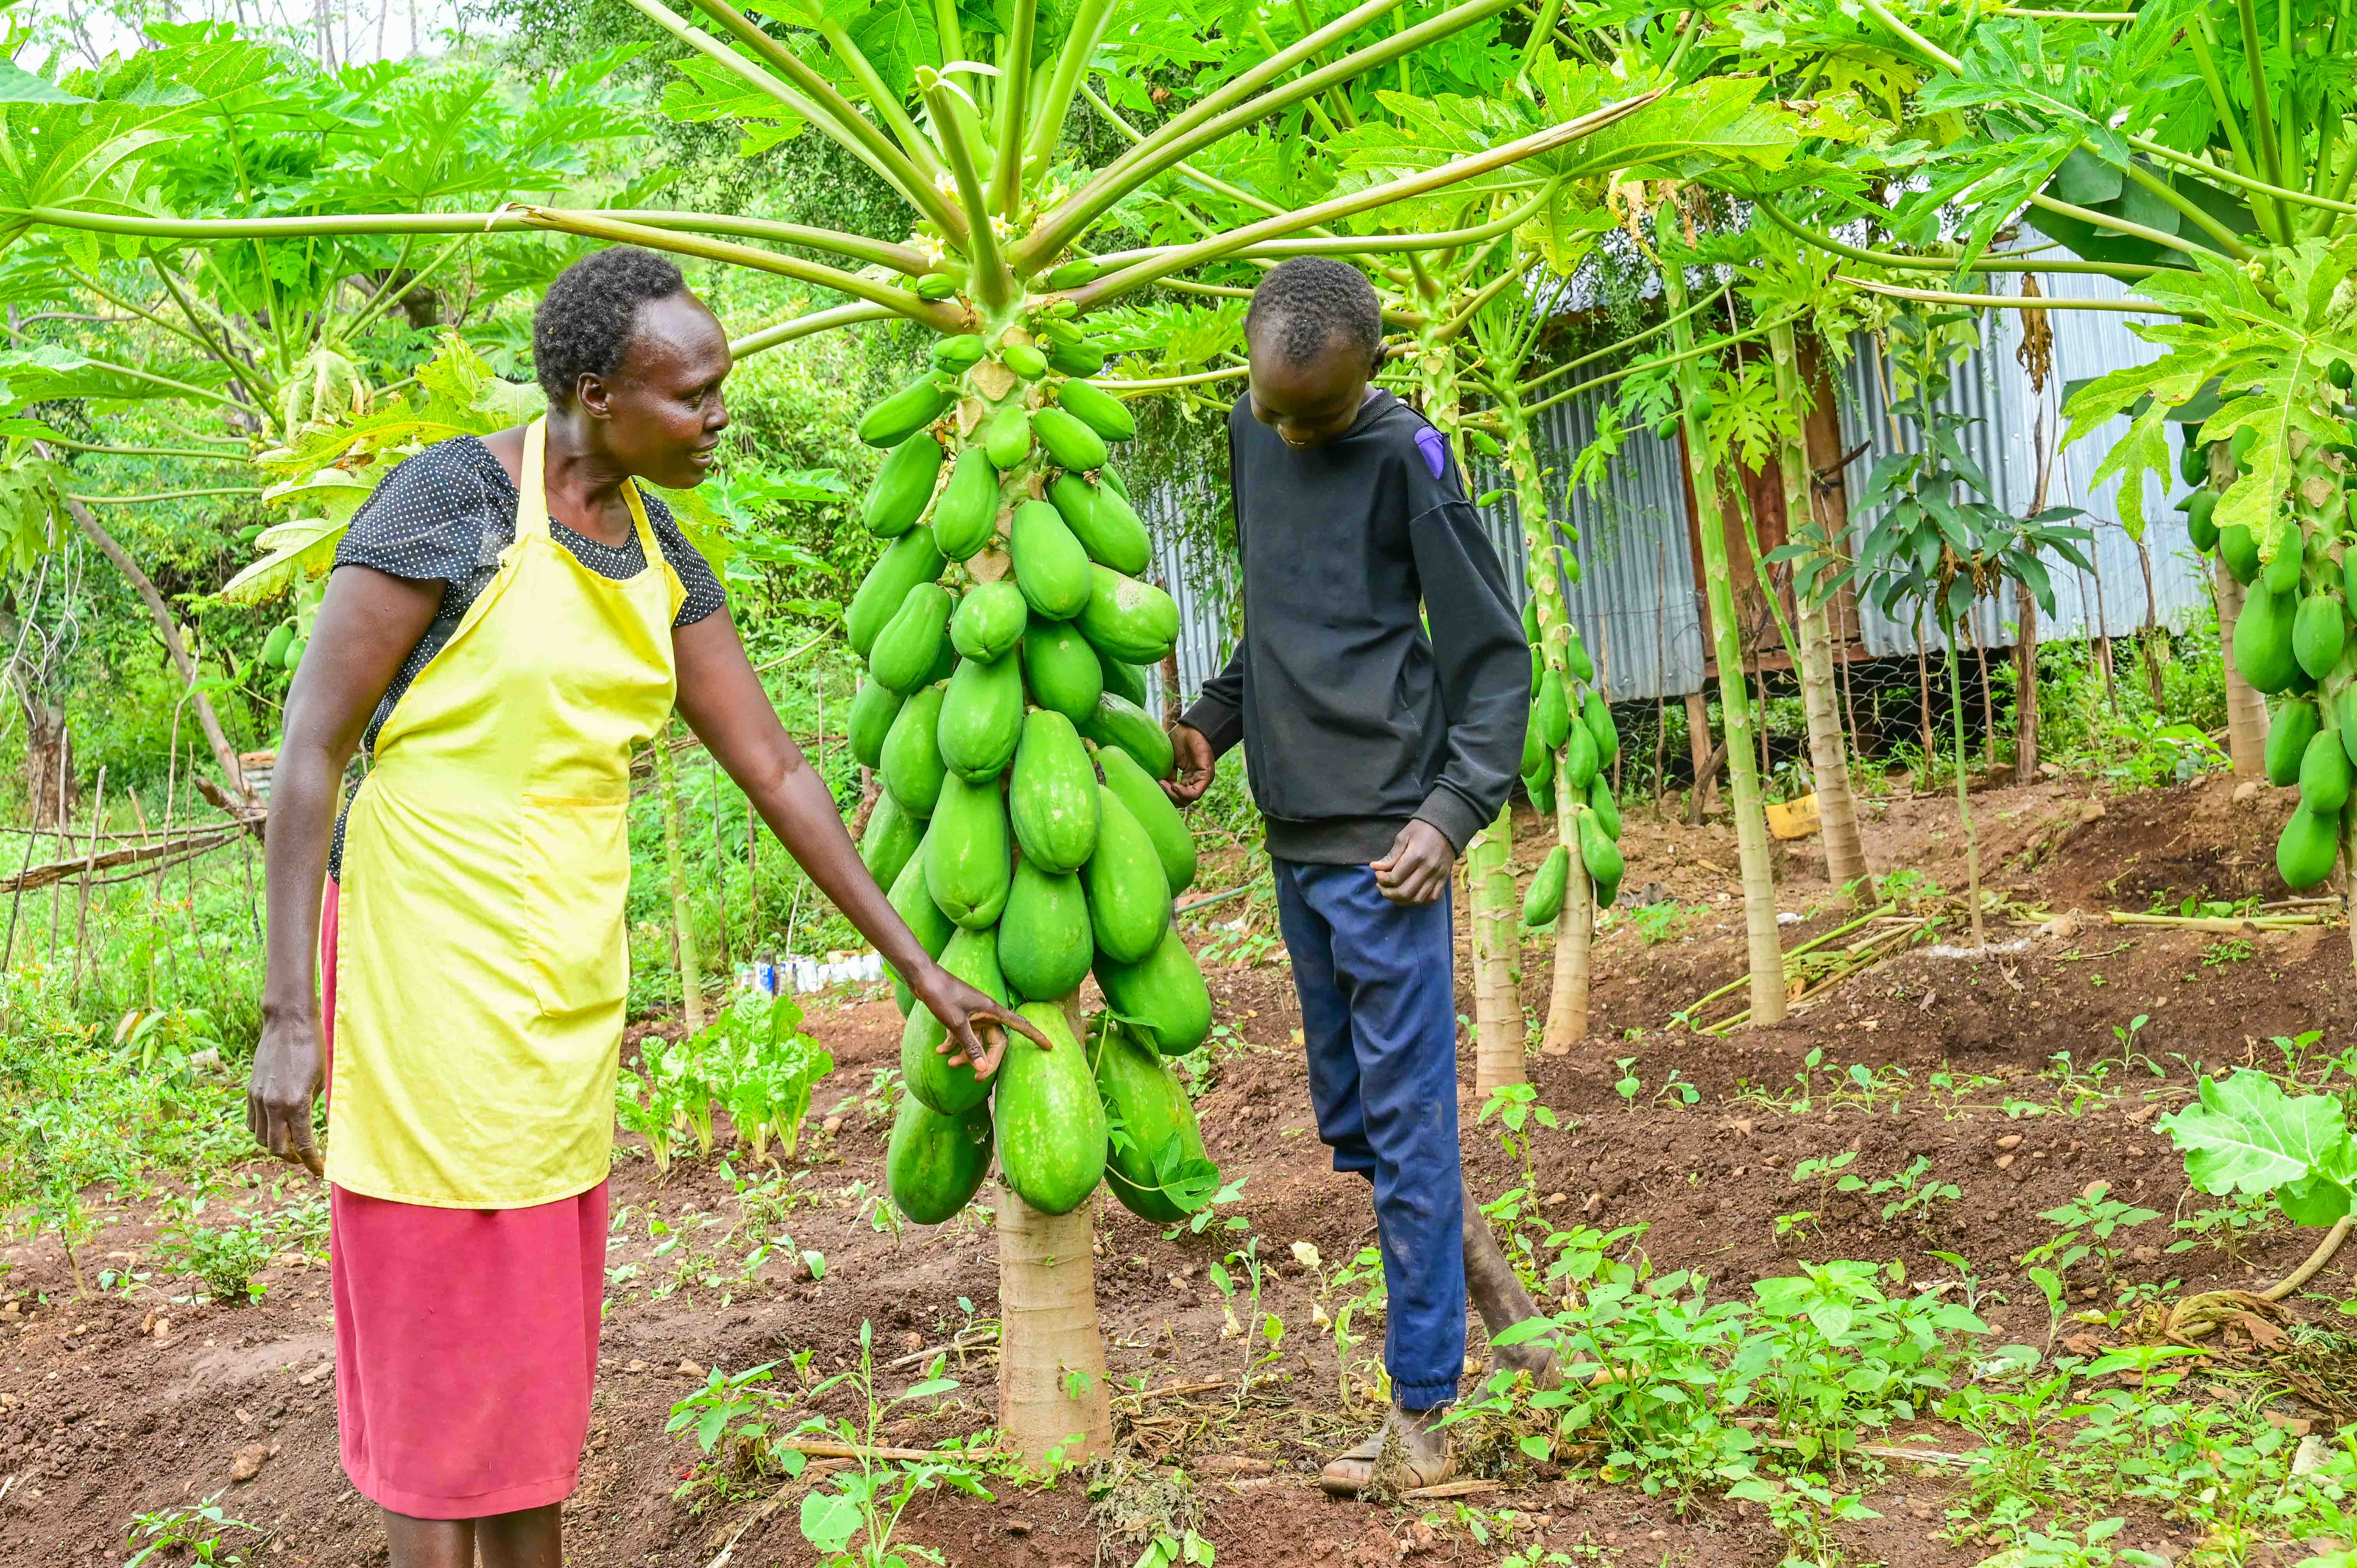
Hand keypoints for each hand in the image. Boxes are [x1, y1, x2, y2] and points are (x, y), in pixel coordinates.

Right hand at [247, 1010, 324, 1176]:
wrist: (288, 1023)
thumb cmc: (313, 1048)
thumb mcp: (322, 1081)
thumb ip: (312, 1107)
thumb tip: (308, 1128)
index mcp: (296, 1104)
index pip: (303, 1146)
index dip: (312, 1163)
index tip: (321, 1172)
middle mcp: (273, 1105)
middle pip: (277, 1149)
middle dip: (292, 1158)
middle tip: (306, 1159)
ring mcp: (258, 1099)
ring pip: (261, 1138)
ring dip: (276, 1146)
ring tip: (291, 1145)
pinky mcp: (250, 1091)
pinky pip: (251, 1122)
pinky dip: (262, 1131)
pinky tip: (275, 1128)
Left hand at [909, 962, 1049, 1078]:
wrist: (923, 977)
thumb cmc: (942, 995)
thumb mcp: (956, 1023)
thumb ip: (970, 1046)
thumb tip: (983, 1068)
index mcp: (992, 1011)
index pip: (1020, 1025)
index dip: (1036, 1036)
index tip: (1049, 1047)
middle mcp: (986, 1013)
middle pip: (995, 1042)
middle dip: (986, 1060)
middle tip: (977, 1078)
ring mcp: (974, 1015)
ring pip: (977, 1041)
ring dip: (966, 1055)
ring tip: (950, 1064)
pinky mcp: (961, 1016)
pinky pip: (963, 1036)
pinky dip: (953, 1045)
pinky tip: (941, 1052)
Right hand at [1162, 723, 1214, 805]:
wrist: (1191, 728)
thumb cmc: (1180, 740)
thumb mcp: (1169, 760)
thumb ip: (1166, 774)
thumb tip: (1158, 785)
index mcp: (1185, 780)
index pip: (1175, 796)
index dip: (1164, 793)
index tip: (1155, 783)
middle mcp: (1193, 782)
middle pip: (1180, 801)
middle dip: (1167, 797)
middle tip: (1158, 785)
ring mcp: (1200, 780)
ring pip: (1186, 800)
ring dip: (1173, 795)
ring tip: (1164, 784)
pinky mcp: (1205, 776)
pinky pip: (1194, 794)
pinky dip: (1182, 793)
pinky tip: (1173, 785)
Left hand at [1371, 820, 1453, 904]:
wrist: (1447, 827)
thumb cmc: (1422, 829)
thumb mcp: (1403, 837)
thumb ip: (1391, 856)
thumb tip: (1375, 867)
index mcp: (1416, 856)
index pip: (1395, 878)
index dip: (1382, 879)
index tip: (1378, 873)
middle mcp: (1428, 869)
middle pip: (1405, 892)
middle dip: (1388, 893)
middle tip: (1381, 886)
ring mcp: (1438, 876)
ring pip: (1417, 899)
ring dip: (1401, 899)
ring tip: (1392, 891)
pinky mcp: (1444, 880)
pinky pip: (1432, 898)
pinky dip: (1419, 900)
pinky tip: (1410, 894)